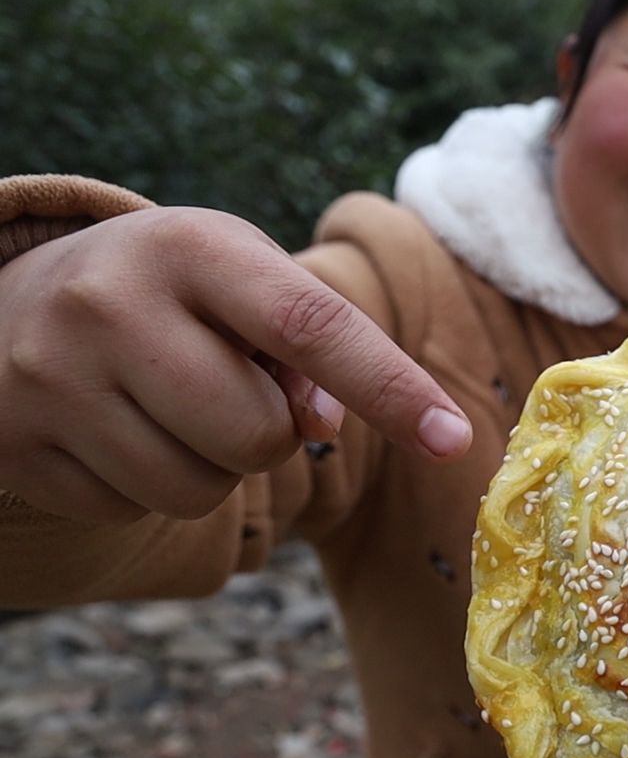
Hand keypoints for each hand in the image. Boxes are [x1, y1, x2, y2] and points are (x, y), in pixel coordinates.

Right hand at [0, 207, 471, 522]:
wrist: (8, 300)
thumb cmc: (171, 292)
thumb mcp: (242, 281)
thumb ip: (311, 338)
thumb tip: (324, 421)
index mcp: (192, 246)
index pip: (314, 325)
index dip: (392, 389)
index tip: (453, 439)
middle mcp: (110, 303)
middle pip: (259, 435)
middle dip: (270, 435)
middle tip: (230, 391)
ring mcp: (50, 379)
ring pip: (198, 491)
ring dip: (212, 470)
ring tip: (170, 409)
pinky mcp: (16, 447)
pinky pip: (132, 511)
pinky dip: (146, 485)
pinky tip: (118, 431)